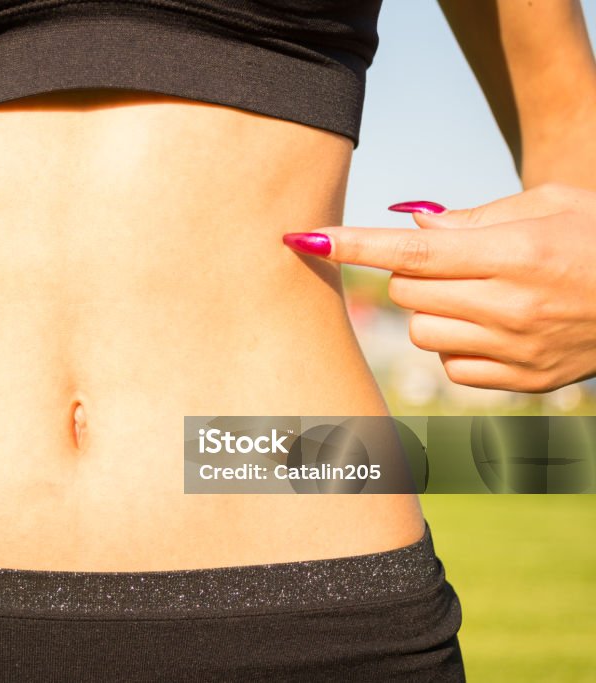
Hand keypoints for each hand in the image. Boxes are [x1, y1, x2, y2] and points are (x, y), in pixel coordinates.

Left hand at [281, 183, 595, 392]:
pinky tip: (494, 327)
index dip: (350, 245)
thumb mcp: (548, 204)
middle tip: (454, 261)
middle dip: (412, 272)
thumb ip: (472, 217)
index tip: (302, 237)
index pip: (409, 252)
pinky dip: (457, 345)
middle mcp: (510, 306)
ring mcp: (515, 350)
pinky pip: (450, 366)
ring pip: (421, 332)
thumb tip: (407, 222)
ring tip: (480, 294)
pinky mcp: (521, 382)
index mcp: (514, 253)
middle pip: (406, 292)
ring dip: (432, 310)